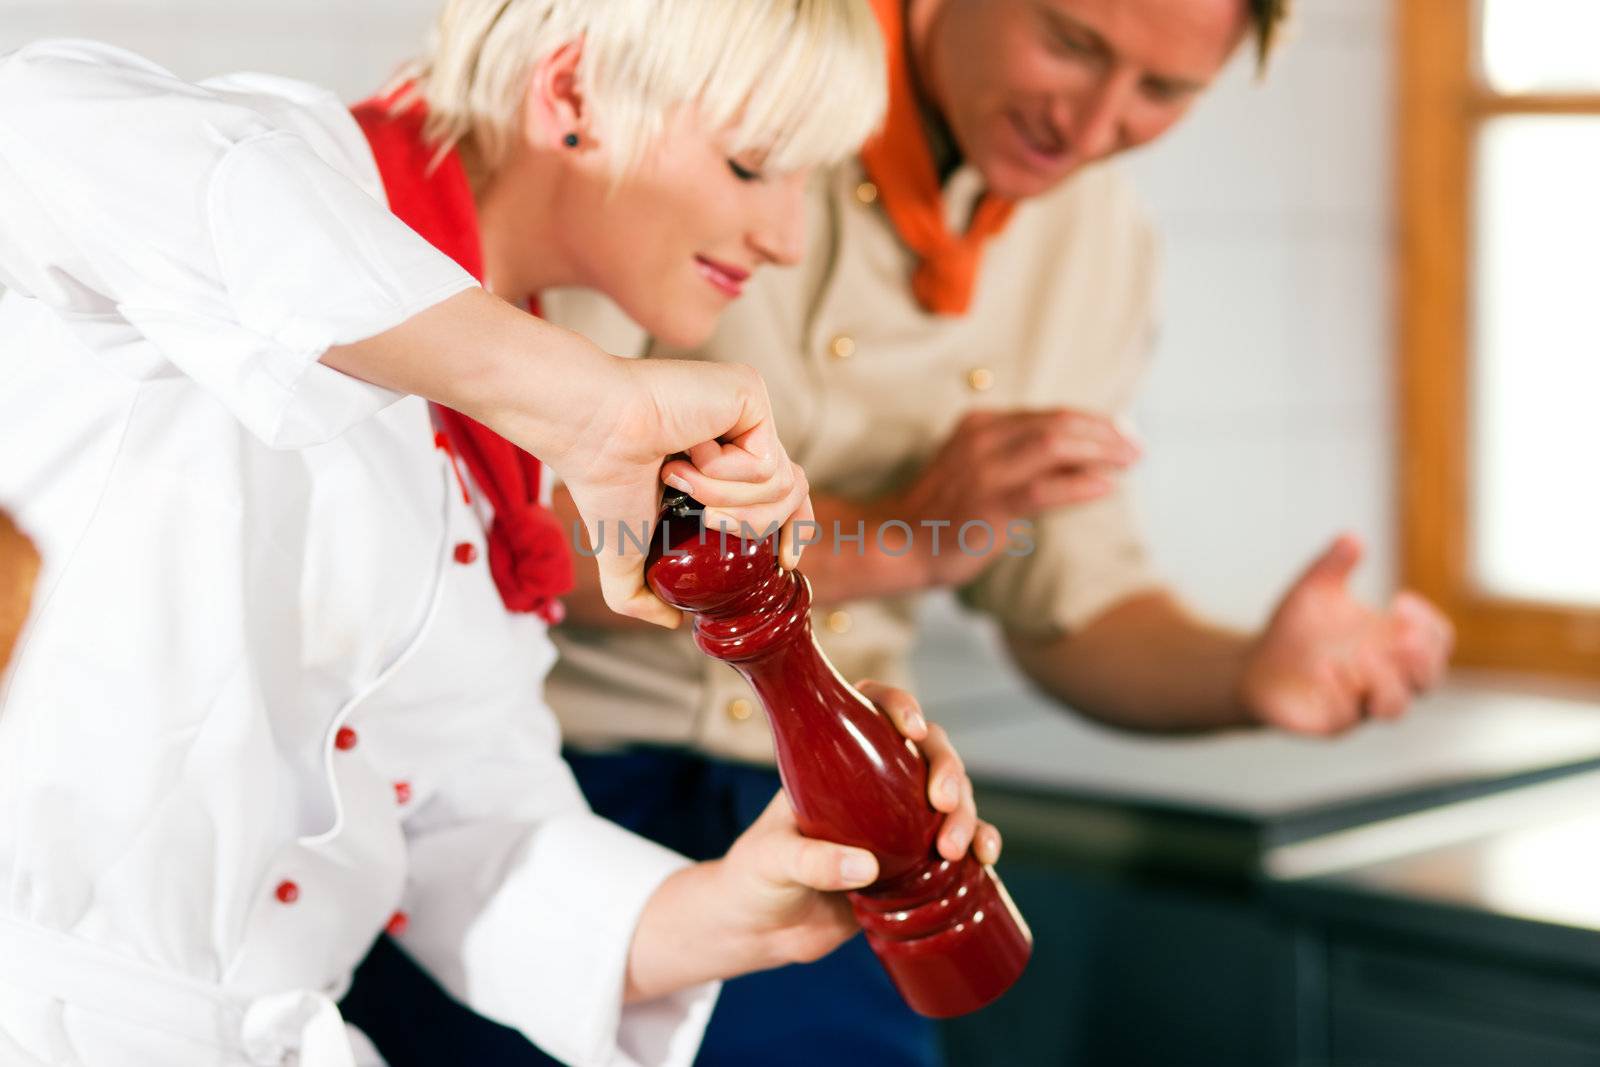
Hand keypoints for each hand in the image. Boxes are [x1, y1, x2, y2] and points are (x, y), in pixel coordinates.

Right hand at [320, 290, 810, 627]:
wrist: (573, 422)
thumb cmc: (591, 472)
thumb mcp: (622, 541)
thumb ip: (636, 586)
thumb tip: (662, 628)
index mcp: (727, 465)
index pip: (786, 512)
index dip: (782, 547)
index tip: (753, 570)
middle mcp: (747, 438)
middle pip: (797, 507)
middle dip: (751, 532)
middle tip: (693, 512)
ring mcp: (752, 415)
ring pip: (787, 492)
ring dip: (727, 505)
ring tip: (678, 481)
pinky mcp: (751, 394)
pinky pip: (769, 463)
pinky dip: (725, 480)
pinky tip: (683, 462)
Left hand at [711, 683, 999, 968]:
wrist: (760, 929)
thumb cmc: (754, 878)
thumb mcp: (772, 861)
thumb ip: (812, 862)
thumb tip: (866, 866)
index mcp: (833, 761)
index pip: (871, 708)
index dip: (898, 705)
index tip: (911, 728)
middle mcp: (873, 782)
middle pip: (925, 751)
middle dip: (946, 768)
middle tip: (942, 803)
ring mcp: (897, 821)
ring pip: (949, 797)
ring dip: (966, 812)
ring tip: (957, 848)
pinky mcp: (913, 862)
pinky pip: (957, 843)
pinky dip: (980, 843)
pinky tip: (987, 858)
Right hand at [885, 409, 1140, 587]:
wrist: (897, 542)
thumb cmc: (942, 511)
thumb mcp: (975, 467)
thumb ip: (1015, 455)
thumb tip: (1078, 456)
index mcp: (980, 425)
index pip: (1049, 414)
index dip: (1093, 421)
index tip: (1123, 433)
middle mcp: (982, 439)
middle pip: (1059, 422)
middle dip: (1106, 432)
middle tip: (1137, 446)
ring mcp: (984, 470)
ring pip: (1056, 445)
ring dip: (1102, 451)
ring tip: (1130, 462)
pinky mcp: (988, 504)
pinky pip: (1046, 487)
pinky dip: (1081, 483)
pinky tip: (1106, 486)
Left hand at [1239, 534, 1454, 736]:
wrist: (1255, 666)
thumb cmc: (1296, 630)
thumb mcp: (1312, 591)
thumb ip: (1333, 566)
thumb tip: (1350, 538)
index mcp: (1392, 645)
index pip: (1437, 642)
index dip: (1430, 624)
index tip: (1400, 600)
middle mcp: (1386, 678)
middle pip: (1429, 679)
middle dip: (1423, 658)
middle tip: (1402, 636)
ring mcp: (1361, 704)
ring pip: (1395, 707)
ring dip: (1386, 680)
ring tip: (1361, 654)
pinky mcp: (1332, 722)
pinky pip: (1347, 716)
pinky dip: (1341, 692)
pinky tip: (1324, 668)